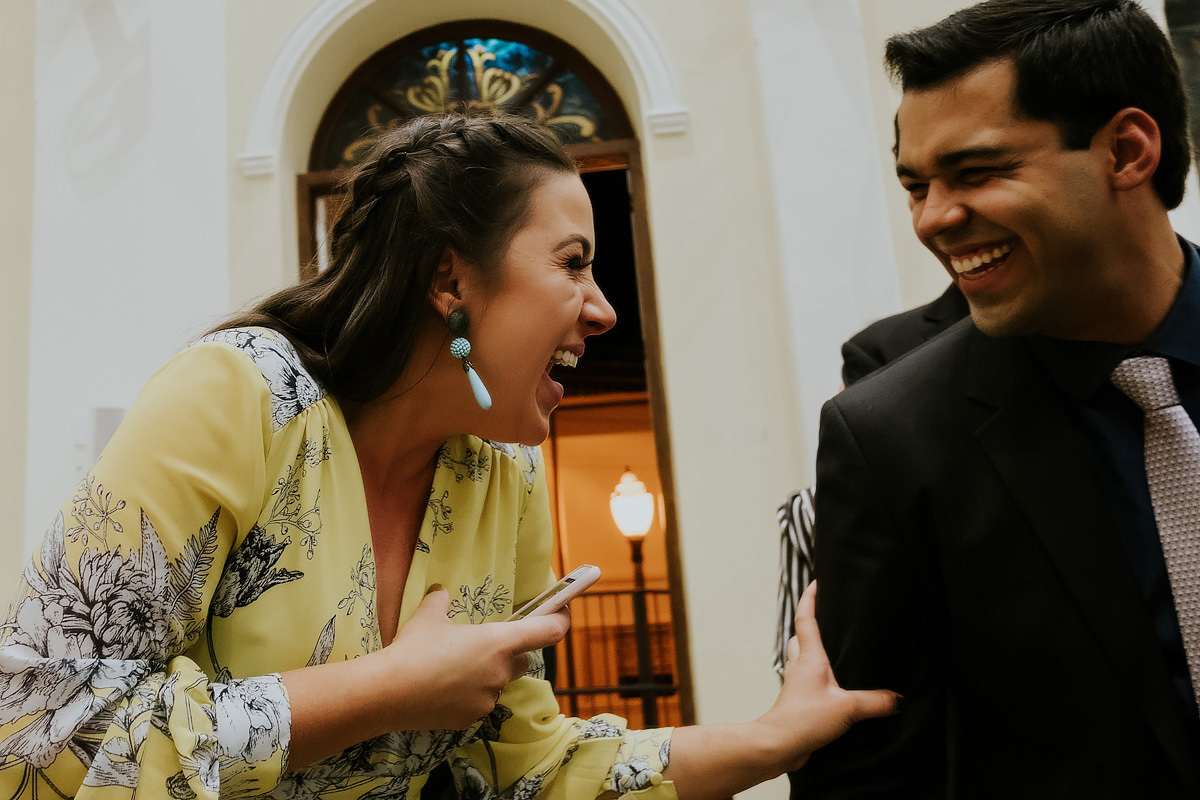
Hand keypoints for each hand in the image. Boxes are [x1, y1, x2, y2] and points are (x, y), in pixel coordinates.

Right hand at [377, 588, 569, 729]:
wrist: (389, 692)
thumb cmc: (413, 648)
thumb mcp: (428, 615)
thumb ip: (441, 601)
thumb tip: (441, 593)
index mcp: (498, 642)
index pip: (548, 631)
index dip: (561, 619)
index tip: (563, 611)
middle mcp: (500, 672)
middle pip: (521, 660)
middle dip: (509, 652)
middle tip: (485, 644)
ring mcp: (488, 699)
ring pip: (497, 683)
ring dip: (485, 675)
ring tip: (452, 668)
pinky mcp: (471, 719)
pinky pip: (478, 702)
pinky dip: (467, 694)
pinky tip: (442, 688)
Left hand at [755, 582, 899, 771]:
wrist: (779, 745)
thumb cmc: (804, 719)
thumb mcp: (847, 707)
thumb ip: (876, 702)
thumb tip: (900, 699)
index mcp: (810, 657)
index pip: (805, 619)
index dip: (809, 599)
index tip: (816, 583)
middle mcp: (800, 666)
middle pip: (800, 636)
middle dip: (810, 624)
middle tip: (826, 616)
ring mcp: (797, 684)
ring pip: (800, 658)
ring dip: (811, 650)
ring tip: (833, 650)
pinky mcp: (798, 702)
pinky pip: (806, 681)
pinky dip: (817, 677)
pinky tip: (833, 687)